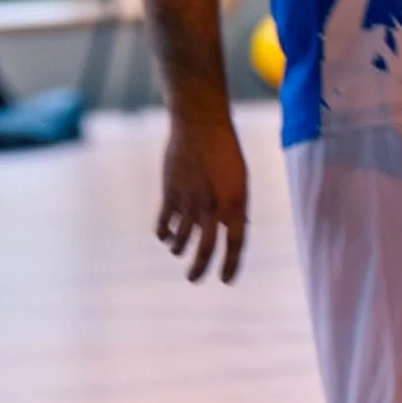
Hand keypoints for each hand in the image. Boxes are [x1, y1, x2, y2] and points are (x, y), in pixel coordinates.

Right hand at [156, 108, 249, 282]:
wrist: (200, 123)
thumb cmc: (224, 150)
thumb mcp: (238, 177)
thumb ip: (233, 206)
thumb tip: (232, 229)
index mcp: (235, 200)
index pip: (236, 242)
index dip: (232, 264)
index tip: (225, 280)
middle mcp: (213, 205)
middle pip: (206, 249)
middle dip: (199, 269)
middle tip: (194, 279)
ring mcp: (190, 200)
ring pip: (181, 241)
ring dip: (179, 250)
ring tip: (178, 251)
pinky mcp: (170, 194)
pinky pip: (164, 225)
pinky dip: (163, 234)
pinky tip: (165, 236)